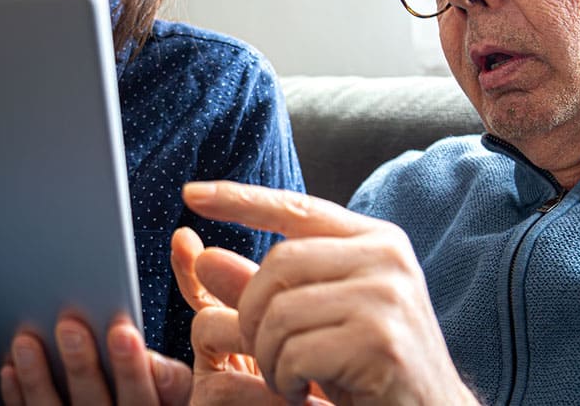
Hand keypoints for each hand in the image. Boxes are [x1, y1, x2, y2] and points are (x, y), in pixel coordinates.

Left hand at [0, 316, 190, 405]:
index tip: (122, 332)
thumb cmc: (144, 403)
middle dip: (81, 365)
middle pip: (94, 403)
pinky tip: (10, 369)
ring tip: (26, 343)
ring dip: (38, 378)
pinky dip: (18, 396)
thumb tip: (152, 358)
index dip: (132, 367)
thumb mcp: (171, 399)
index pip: (142, 397)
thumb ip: (169, 380)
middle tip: (69, 328)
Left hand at [182, 181, 478, 405]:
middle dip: (252, 314)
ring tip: (288, 377)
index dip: (239, 200)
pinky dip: (286, 380)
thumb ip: (265, 288)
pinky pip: (296, 353)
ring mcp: (388, 296)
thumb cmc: (371, 367)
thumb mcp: (316, 318)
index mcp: (376, 240)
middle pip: (279, 264)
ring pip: (281, 312)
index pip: (296, 208)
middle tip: (262, 353)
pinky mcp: (380, 341)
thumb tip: (202, 257)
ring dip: (269, 357)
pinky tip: (304, 392)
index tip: (191, 195)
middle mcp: (387, 257)